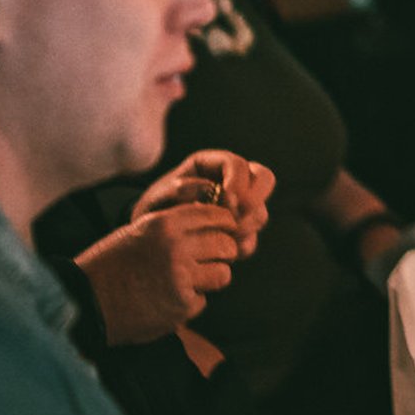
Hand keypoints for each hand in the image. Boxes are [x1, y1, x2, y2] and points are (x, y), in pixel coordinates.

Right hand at [77, 204, 241, 344]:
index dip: (224, 226)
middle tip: (209, 260)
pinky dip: (191, 302)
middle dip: (222, 253)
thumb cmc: (110, 264)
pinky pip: (203, 300)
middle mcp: (177, 247)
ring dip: (211, 278)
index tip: (222, 233)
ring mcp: (181, 277)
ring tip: (189, 281)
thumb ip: (176, 225)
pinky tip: (168, 300)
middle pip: (227, 245)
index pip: (218, 216)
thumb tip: (213, 223)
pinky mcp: (181, 305)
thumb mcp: (140, 231)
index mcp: (166, 223)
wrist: (85, 301)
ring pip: (223, 274)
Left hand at [134, 150, 273, 258]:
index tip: (227, 200)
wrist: (149, 238)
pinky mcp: (238, 232)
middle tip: (236, 217)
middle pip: (265, 179)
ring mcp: (239, 208)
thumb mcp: (159, 195)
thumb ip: (183, 188)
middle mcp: (231, 182)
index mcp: (212, 165)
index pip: (239, 164)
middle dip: (254, 200)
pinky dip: (242, 245)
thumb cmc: (152, 210)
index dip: (238, 181)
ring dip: (247, 225)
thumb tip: (215, 191)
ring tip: (223, 236)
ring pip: (260, 211)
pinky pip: (252, 238)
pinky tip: (223, 250)